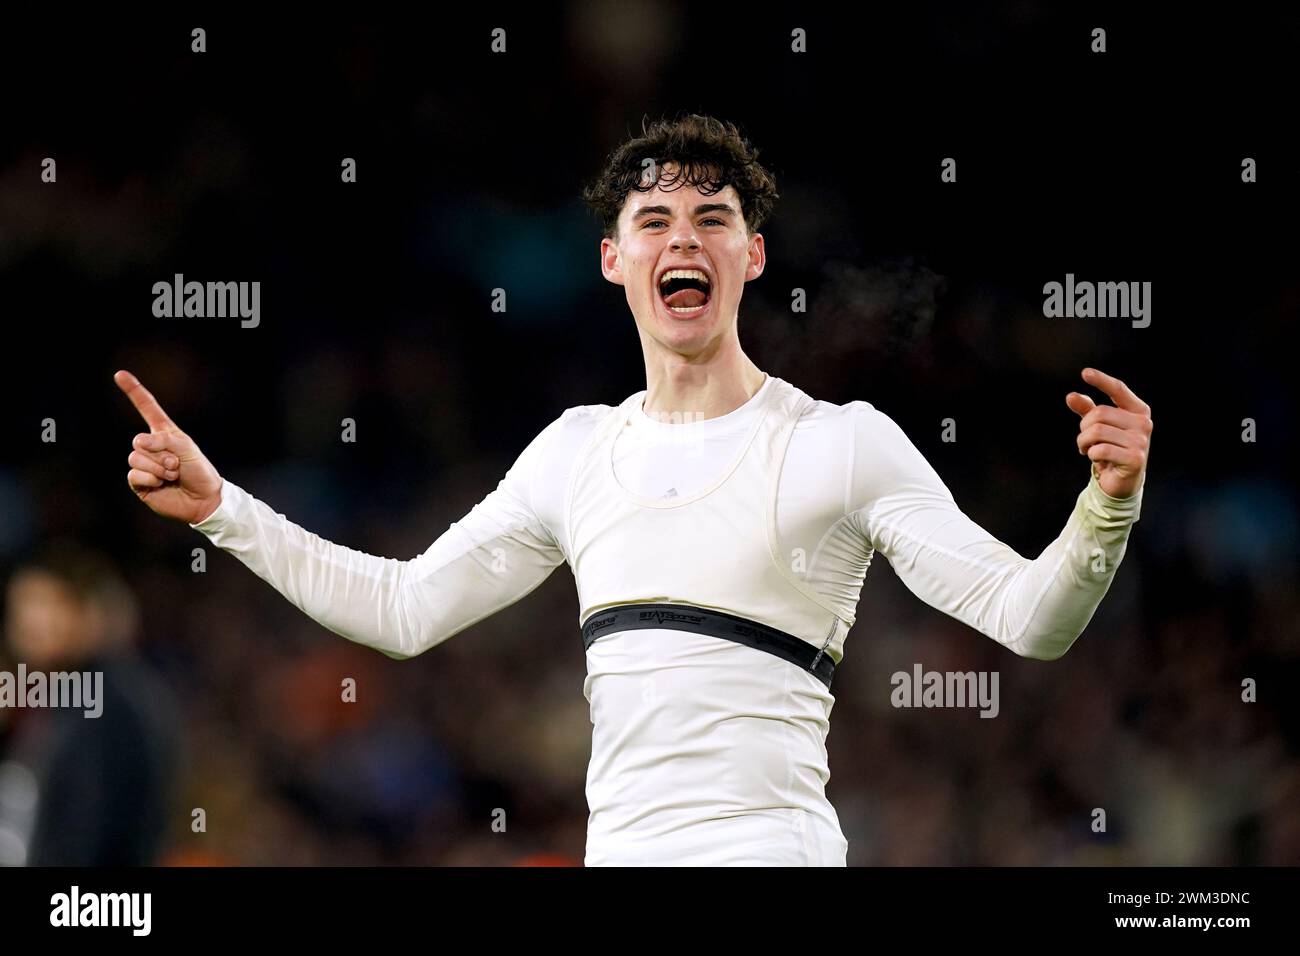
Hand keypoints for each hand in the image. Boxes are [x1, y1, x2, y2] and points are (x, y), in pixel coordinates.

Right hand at [114, 370, 223, 523]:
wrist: (204, 499)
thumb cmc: (199, 471)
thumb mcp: (186, 447)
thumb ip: (164, 439)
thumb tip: (138, 442)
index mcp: (164, 433)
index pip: (146, 408)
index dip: (134, 391)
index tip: (120, 374)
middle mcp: (151, 447)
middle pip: (138, 441)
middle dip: (162, 454)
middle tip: (177, 465)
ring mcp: (143, 465)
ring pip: (136, 458)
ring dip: (159, 468)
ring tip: (173, 475)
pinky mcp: (139, 482)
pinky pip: (134, 474)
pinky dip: (151, 478)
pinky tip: (162, 484)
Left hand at [1065, 367, 1151, 498]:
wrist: (1123, 481)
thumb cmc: (1111, 449)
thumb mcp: (1098, 427)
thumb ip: (1086, 410)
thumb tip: (1071, 396)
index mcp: (1138, 411)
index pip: (1119, 390)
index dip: (1102, 380)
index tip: (1085, 373)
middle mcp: (1144, 423)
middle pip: (1099, 413)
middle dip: (1083, 427)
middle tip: (1085, 441)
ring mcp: (1141, 441)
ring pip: (1096, 431)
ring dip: (1084, 443)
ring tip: (1088, 450)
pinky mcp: (1135, 459)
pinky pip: (1100, 450)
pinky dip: (1091, 455)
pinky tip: (1097, 459)